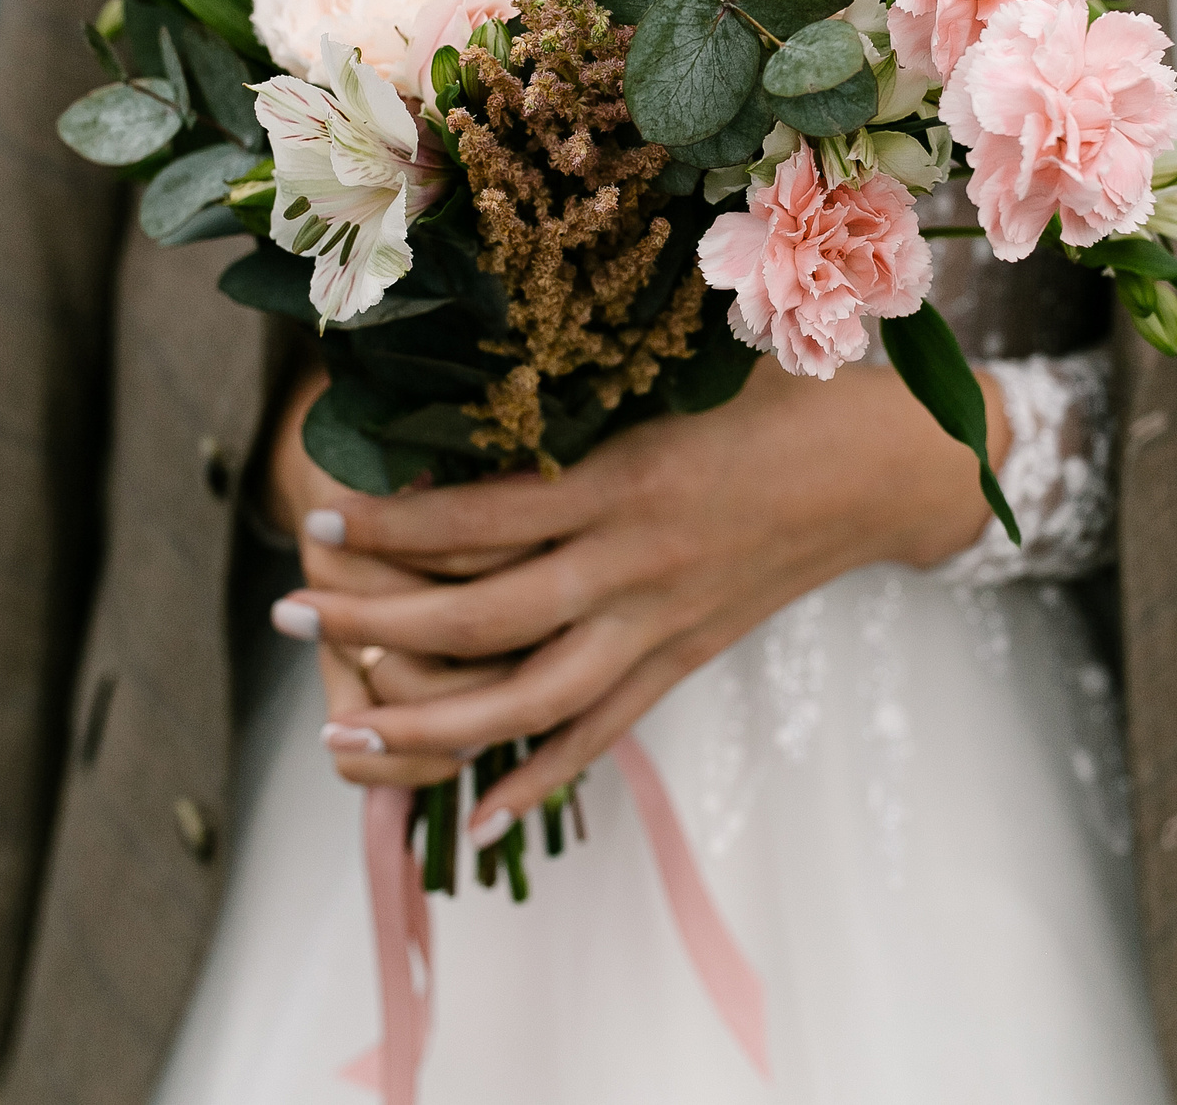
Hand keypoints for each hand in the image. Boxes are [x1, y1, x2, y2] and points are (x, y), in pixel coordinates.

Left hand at [270, 357, 1007, 841]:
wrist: (889, 468)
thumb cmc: (786, 392)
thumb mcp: (687, 363)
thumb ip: (587, 380)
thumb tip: (476, 364)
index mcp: (630, 481)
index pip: (483, 520)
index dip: (394, 530)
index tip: (320, 522)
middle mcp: (639, 566)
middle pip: (483, 620)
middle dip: (374, 625)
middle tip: (287, 612)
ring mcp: (664, 627)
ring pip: (530, 701)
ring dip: (429, 729)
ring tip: (344, 733)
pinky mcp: (688, 660)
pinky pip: (603, 732)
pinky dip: (539, 777)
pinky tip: (478, 812)